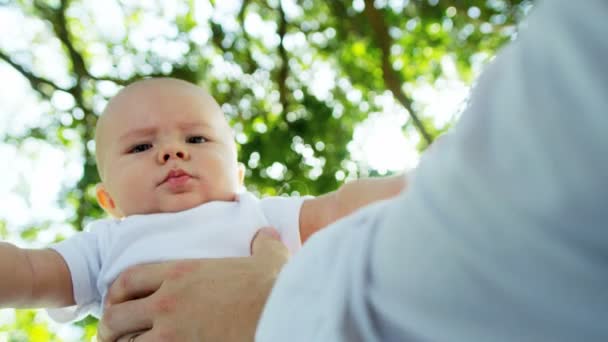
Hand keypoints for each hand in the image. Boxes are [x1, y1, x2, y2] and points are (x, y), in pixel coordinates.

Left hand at [97, 227, 288, 341]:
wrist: (282, 312)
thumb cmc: (274, 287)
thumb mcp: (268, 257)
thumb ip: (262, 243)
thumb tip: (267, 233)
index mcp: (182, 272)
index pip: (129, 278)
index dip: (116, 293)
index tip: (118, 303)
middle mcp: (168, 299)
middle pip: (116, 314)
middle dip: (110, 327)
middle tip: (115, 335)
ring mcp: (172, 330)